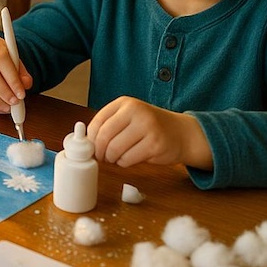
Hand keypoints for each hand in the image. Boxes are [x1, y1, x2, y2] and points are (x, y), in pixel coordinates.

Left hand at [88, 97, 212, 169]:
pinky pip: (128, 159)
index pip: (97, 121)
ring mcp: (147, 127)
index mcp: (125, 103)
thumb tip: (85, 141)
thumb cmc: (150, 127)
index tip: (90, 147)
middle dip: (99, 151)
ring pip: (115, 150)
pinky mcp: (155, 144)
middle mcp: (136, 111)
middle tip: (101, 157)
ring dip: (111, 158)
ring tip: (116, 157)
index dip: (90, 138)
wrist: (182, 133)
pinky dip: (124, 163)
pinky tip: (129, 159)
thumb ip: (109, 124)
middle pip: (104, 136)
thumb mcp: (129, 117)